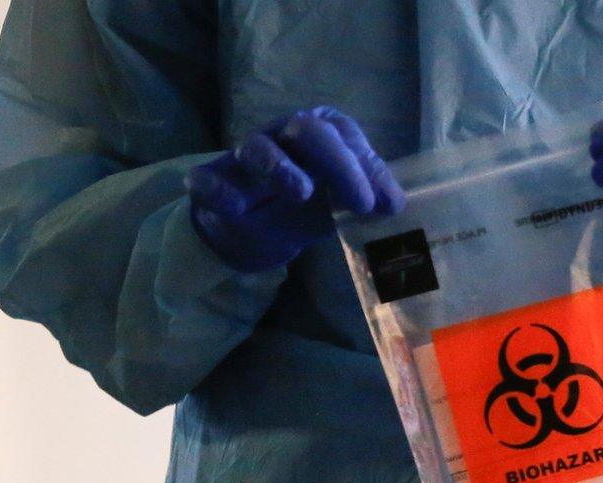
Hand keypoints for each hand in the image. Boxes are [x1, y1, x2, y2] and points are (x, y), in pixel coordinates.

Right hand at [187, 106, 404, 272]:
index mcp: (320, 133)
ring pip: (258, 148)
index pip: (345, 134)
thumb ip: (366, 196)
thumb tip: (394, 203)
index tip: (383, 205)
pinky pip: (208, 179)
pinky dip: (217, 189)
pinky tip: (231, 206)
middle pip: (308, 131)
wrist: (256, 232)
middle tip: (359, 203)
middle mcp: (283, 135)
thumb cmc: (308, 206)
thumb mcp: (341, 201)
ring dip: (280, 166)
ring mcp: (245, 156)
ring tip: (300, 192)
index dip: (366, 166)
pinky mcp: (213, 182)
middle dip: (337, 163)